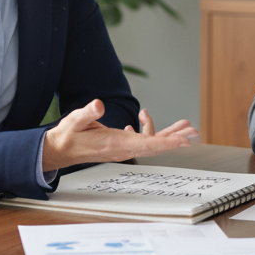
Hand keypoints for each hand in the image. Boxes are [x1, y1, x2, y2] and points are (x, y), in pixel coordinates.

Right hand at [42, 101, 197, 171]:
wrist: (60, 150)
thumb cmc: (68, 135)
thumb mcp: (75, 120)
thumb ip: (88, 112)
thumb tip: (99, 104)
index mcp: (115, 143)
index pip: (147, 144)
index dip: (167, 142)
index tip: (184, 140)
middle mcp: (122, 148)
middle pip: (155, 145)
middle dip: (176, 138)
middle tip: (194, 131)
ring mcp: (122, 148)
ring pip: (151, 143)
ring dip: (168, 133)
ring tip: (183, 124)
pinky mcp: (120, 145)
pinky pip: (141, 140)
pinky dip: (149, 130)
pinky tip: (145, 120)